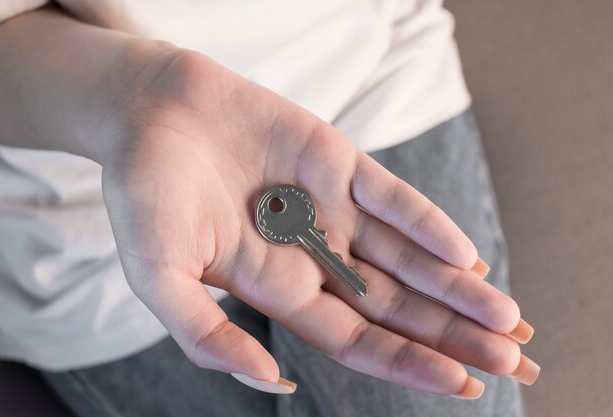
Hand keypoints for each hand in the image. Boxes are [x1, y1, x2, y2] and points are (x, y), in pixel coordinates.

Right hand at [100, 48, 530, 395]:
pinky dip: (427, 225)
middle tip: (511, 363)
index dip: (405, 361)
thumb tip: (274, 382)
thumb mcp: (157, 277)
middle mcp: (312, 252)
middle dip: (450, 333)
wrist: (147, 110)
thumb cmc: (142, 194)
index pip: (356, 338)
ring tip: (507, 319)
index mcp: (276, 287)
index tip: (459, 383)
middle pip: (394, 305)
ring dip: (454, 285)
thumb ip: (208, 335)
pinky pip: (391, 198)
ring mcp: (329, 206)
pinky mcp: (336, 159)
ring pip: (405, 255)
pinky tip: (464, 253)